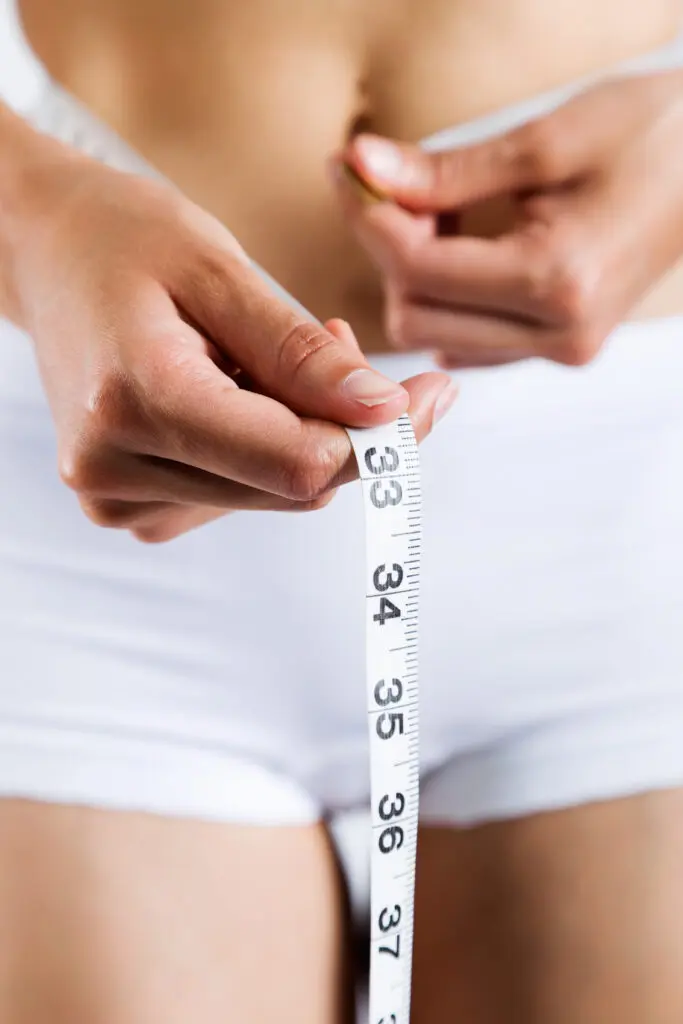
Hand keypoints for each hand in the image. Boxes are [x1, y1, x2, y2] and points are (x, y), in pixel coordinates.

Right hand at [8, 150, 454, 541]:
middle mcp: (113, 467)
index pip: (296, 461)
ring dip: (304, 432)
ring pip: (274, 495)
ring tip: (269, 353)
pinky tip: (243, 390)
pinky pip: (240, 495)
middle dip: (347, 428)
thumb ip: (301, 352)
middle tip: (348, 347)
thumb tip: (387, 412)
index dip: (381, 437)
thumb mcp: (216, 269)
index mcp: (134, 399)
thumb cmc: (121, 240)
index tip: (429, 391)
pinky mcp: (127, 502)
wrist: (44, 255)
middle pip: (292, 485)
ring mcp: (115, 495)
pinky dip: (266, 448)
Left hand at [333, 71, 682, 367]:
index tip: (346, 169)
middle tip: (391, 185)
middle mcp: (558, 334)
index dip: (368, 217)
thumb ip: (445, 170)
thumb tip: (360, 165)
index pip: (418, 271)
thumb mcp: (546, 139)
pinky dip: (444, 296)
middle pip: (414, 314)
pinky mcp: (559, 347)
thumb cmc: (650, 136)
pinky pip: (467, 340)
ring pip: (433, 333)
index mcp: (557, 281)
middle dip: (387, 248)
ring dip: (412, 274)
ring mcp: (560, 348)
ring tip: (435, 211)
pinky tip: (460, 247)